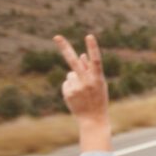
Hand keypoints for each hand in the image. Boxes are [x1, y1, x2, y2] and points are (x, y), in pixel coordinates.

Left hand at [54, 34, 110, 150]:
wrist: (93, 120)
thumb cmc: (99, 100)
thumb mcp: (99, 84)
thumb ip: (90, 70)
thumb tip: (81, 55)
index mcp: (98, 78)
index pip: (96, 60)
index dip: (93, 48)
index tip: (89, 36)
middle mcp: (87, 82)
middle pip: (73, 62)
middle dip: (65, 48)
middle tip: (56, 36)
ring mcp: (76, 87)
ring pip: (70, 74)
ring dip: (74, 80)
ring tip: (82, 93)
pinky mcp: (68, 93)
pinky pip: (66, 83)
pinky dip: (70, 88)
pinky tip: (76, 97)